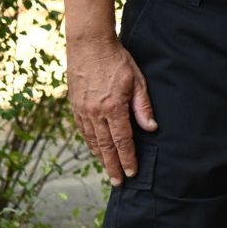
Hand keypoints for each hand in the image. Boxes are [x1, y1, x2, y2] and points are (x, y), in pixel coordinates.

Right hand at [65, 35, 156, 186]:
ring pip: (93, 141)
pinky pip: (83, 130)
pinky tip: (95, 149)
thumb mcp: (137, 80)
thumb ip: (143, 106)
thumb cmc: (117, 60)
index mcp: (113, 108)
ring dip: (101, 157)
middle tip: (119, 182)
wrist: (89, 45)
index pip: (123, 141)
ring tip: (108, 170)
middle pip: (106, 147)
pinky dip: (90, 143)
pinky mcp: (75, 105)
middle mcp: (95, 113)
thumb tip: (151, 128)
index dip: (128, 159)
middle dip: (113, 166)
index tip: (132, 173)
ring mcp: (82, 110)